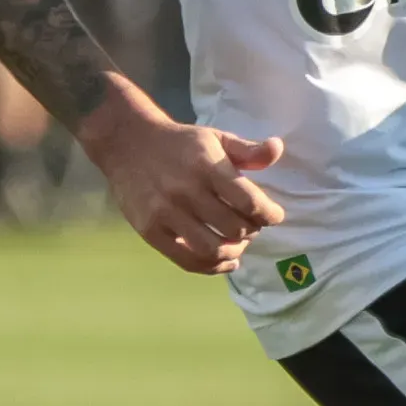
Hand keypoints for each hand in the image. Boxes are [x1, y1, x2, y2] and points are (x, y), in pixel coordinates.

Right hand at [77, 81, 286, 274]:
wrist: (128, 142)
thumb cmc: (180, 143)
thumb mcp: (216, 138)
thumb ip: (248, 150)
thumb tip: (277, 149)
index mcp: (207, 166)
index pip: (249, 201)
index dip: (269, 214)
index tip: (274, 216)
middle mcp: (187, 191)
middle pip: (234, 228)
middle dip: (252, 231)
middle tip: (252, 226)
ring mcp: (166, 213)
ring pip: (212, 249)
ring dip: (234, 251)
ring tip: (238, 243)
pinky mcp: (150, 230)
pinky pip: (186, 260)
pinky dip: (211, 267)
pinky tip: (224, 261)